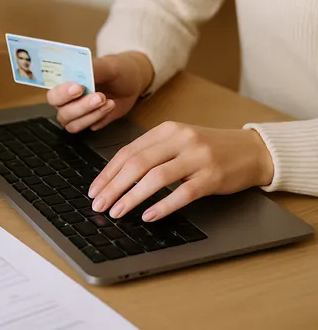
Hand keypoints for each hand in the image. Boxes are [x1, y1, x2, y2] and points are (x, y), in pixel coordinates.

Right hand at [47, 52, 153, 132]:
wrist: (132, 81)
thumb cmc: (116, 69)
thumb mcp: (108, 65)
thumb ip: (94, 68)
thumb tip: (83, 71)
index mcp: (64, 84)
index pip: (53, 94)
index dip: (62, 93)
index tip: (79, 87)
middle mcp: (66, 101)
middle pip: (62, 112)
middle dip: (80, 107)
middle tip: (99, 97)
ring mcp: (77, 114)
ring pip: (73, 124)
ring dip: (92, 115)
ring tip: (109, 101)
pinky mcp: (89, 122)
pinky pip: (89, 128)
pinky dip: (100, 119)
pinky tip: (111, 106)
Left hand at [88, 122, 274, 221]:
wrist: (252, 151)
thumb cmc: (209, 149)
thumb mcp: (179, 142)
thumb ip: (152, 153)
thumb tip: (117, 178)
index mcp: (167, 130)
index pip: (128, 152)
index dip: (107, 172)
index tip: (94, 190)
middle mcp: (180, 140)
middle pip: (137, 164)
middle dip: (113, 186)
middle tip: (99, 204)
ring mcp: (197, 158)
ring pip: (156, 178)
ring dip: (132, 198)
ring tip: (117, 212)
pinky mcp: (212, 177)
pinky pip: (182, 193)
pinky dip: (162, 206)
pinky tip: (148, 216)